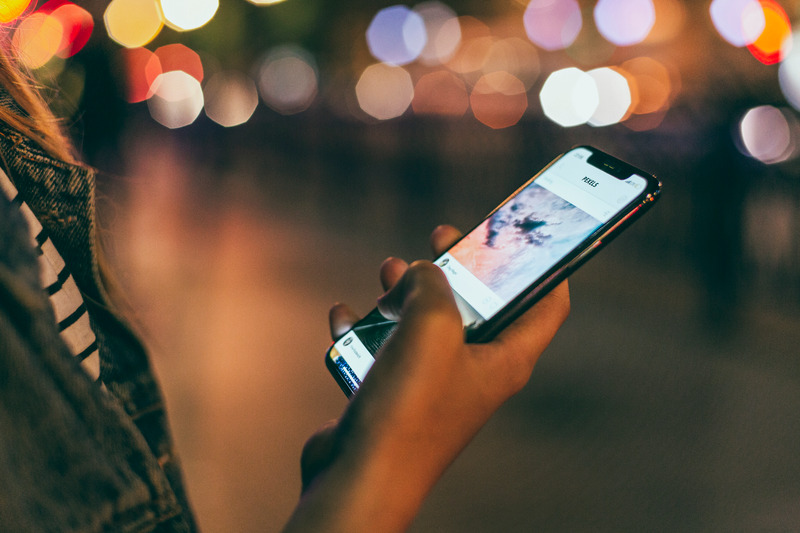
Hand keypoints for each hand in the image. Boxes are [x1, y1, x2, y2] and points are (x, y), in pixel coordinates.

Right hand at [286, 225, 569, 531]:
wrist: (359, 475)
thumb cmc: (408, 408)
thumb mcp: (432, 326)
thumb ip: (433, 283)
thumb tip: (419, 271)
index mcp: (505, 359)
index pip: (548, 304)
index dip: (544, 264)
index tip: (524, 232)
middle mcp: (474, 372)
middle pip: (479, 304)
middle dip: (459, 266)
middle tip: (441, 236)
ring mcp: (434, 385)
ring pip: (427, 323)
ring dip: (406, 291)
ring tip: (387, 269)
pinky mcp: (395, 395)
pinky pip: (385, 348)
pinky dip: (367, 327)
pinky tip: (347, 314)